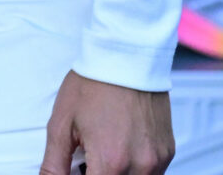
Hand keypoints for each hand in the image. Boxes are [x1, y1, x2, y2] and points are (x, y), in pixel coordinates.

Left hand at [39, 72, 171, 174]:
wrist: (125, 59)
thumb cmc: (91, 86)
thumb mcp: (61, 124)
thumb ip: (54, 162)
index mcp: (111, 161)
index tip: (76, 168)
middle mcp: (140, 165)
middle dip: (97, 174)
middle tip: (85, 159)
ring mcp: (158, 160)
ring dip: (116, 174)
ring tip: (101, 152)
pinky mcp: (168, 152)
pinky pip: (152, 173)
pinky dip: (133, 169)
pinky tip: (118, 148)